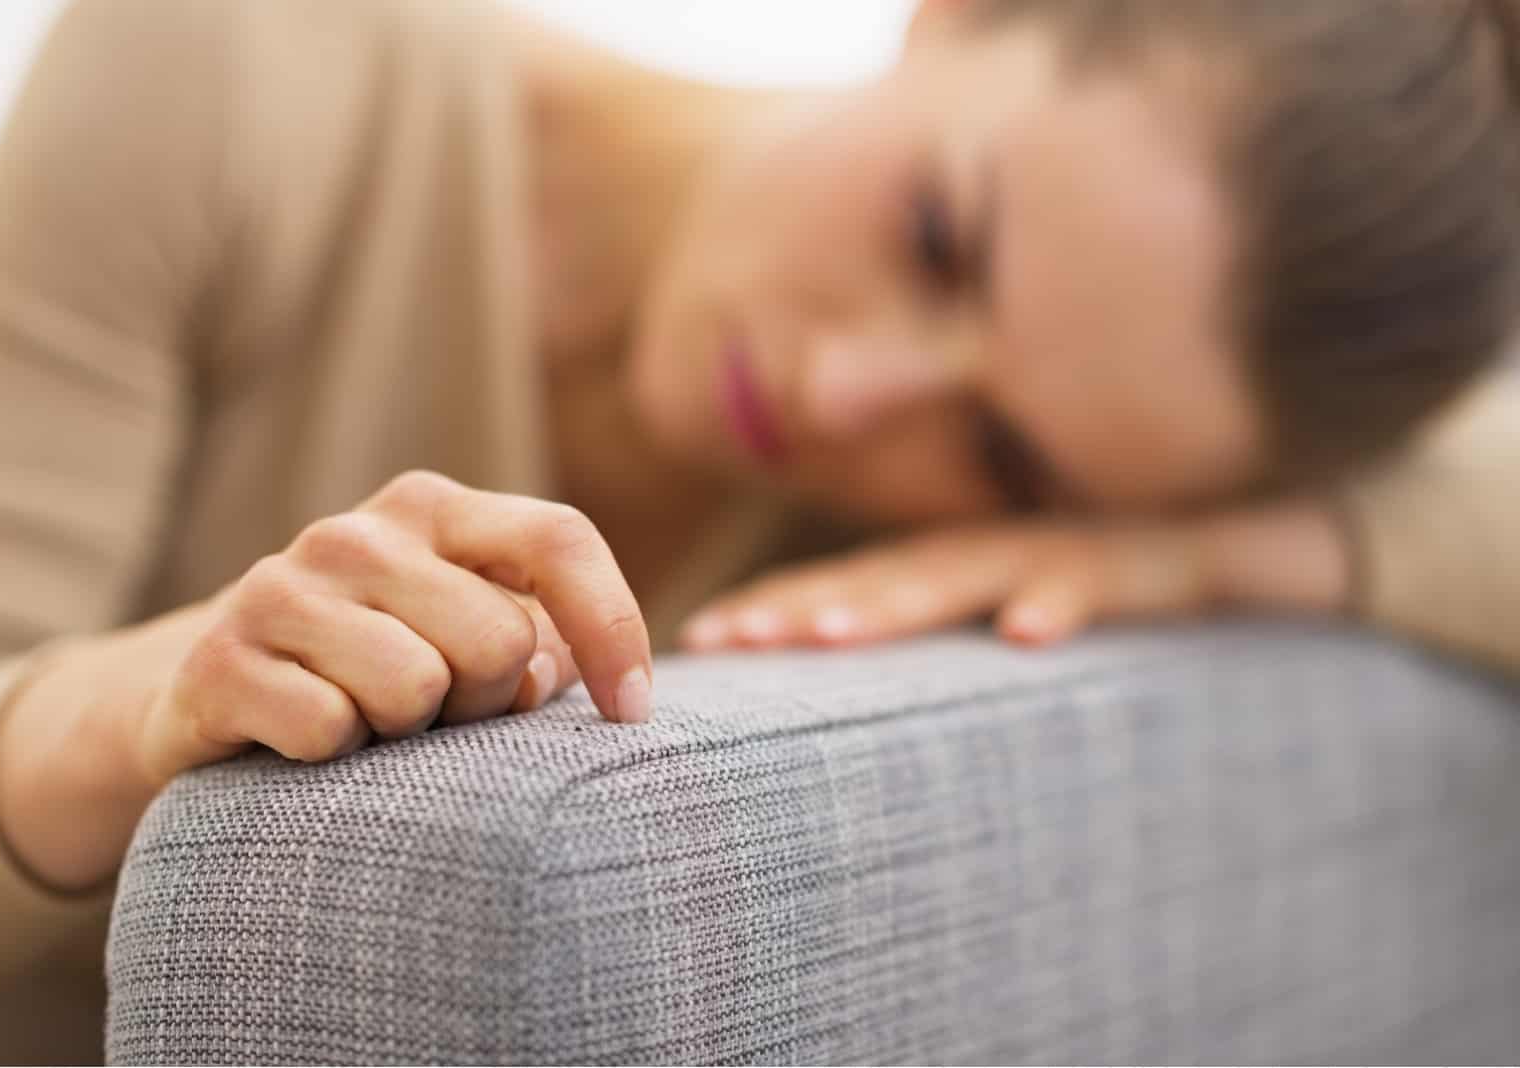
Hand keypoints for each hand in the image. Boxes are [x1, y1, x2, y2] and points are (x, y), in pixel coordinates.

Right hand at [137, 471, 652, 784]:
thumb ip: (533, 641)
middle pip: (497, 640)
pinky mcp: (217, 661)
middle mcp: (355, 533)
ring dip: (405, 736)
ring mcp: (279, 589)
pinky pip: (330, 731)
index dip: (613, 628)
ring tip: (368, 722)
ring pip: (415, 690)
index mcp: (434, 511)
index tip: (631, 713)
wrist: (203, 693)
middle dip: (484, 702)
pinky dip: (333, 760)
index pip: (559, 540)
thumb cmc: (373, 670)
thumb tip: (553, 674)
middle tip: (435, 714)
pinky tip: (304, 741)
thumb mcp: (463, 637)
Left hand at [679, 500, 1349, 651]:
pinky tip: (1027, 634)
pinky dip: (1064, 599)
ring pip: (973, 574)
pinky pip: (1105, 580)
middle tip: (732, 639)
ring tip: (831, 637)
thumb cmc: (1118, 591)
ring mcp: (1068, 550)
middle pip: (885, 578)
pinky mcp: (1150, 562)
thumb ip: (949, 649)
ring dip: (899, 602)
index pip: (851, 586)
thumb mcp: (1019, 622)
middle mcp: (997, 552)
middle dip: (804, 607)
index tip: (706, 640)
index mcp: (956, 569)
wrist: (1257, 540)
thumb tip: (859, 710)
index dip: (779, 607)